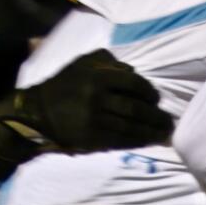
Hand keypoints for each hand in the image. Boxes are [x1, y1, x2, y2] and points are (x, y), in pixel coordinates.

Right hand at [12, 49, 173, 149]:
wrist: (37, 112)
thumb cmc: (65, 84)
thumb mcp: (83, 63)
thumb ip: (109, 62)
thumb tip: (134, 73)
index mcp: (98, 77)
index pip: (134, 84)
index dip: (149, 92)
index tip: (156, 99)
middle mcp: (98, 98)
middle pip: (135, 109)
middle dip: (155, 117)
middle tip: (168, 121)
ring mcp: (95, 120)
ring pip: (130, 127)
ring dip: (150, 132)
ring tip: (164, 134)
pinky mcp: (91, 138)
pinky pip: (119, 141)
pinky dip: (136, 142)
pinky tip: (147, 142)